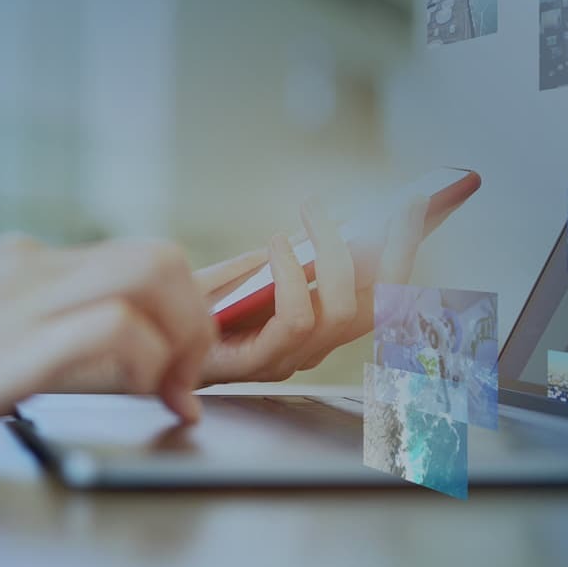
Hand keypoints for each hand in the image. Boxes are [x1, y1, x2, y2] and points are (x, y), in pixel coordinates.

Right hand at [0, 234, 215, 457]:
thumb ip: (43, 327)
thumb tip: (121, 353)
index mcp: (24, 261)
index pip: (138, 256)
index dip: (181, 310)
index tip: (182, 365)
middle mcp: (29, 267)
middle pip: (158, 256)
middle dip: (195, 320)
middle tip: (187, 378)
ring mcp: (19, 302)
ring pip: (148, 279)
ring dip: (179, 339)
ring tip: (167, 391)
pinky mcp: (10, 348)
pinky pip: (111, 328)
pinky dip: (145, 363)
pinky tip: (136, 396)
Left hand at [195, 194, 429, 383]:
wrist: (145, 336)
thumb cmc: (193, 302)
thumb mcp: (247, 268)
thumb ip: (285, 254)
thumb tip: (327, 218)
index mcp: (322, 324)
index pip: (383, 292)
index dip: (407, 249)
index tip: (422, 202)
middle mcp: (315, 348)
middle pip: (381, 306)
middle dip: (400, 251)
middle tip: (403, 204)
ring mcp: (289, 359)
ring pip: (343, 312)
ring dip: (337, 254)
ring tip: (316, 209)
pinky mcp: (255, 364)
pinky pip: (295, 320)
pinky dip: (294, 277)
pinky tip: (279, 243)